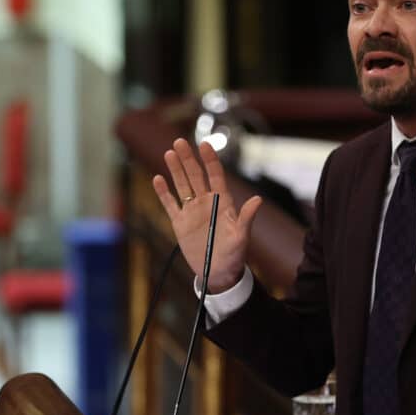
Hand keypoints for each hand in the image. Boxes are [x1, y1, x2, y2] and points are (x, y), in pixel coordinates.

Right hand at [151, 139, 262, 292]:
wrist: (218, 273)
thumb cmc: (234, 255)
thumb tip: (258, 200)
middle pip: (195, 176)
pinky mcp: (180, 222)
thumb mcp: (241, 237)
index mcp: (222, 202)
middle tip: (179, 142)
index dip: (210, 160)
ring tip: (169, 153)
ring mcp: (192, 211)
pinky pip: (170, 204)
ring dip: (175, 170)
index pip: (215, 175)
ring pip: (182, 186)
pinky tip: (157, 178)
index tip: (204, 144)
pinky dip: (163, 192)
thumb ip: (246, 218)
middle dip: (188, 159)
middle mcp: (206, 202)